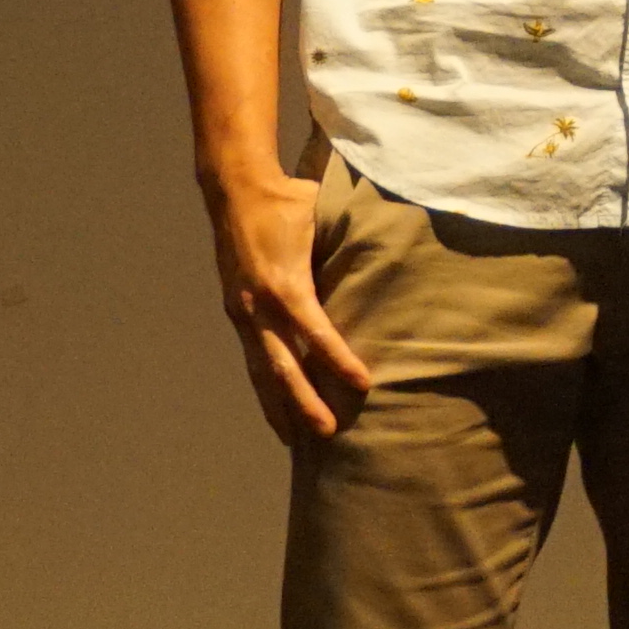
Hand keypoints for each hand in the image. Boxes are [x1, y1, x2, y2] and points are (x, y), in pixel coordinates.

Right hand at [203, 161, 374, 444]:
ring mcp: (243, 311)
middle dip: (304, 401)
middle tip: (329, 432)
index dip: (337, 359)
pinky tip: (276, 411)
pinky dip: (265, 388)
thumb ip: (348, 243)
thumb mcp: (322, 217)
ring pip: (261, 370)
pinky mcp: (237, 313)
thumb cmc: (288, 201)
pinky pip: (252, 359)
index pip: (315, 330)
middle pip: (282, 364)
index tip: (362, 384)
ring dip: (280, 406)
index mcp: (284, 281)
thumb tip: (393, 255)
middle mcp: (258, 302)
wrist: (235, 188)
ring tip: (297, 440)